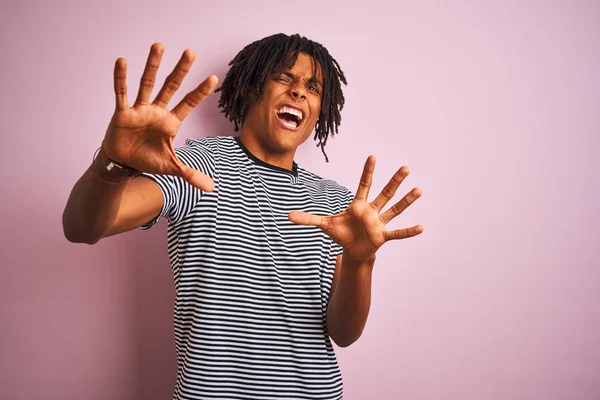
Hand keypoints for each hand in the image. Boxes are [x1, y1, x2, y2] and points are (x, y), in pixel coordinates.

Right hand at [102, 43, 217, 190]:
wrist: (123, 164)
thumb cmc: (148, 161)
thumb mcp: (172, 167)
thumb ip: (191, 174)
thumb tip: (212, 189)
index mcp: (171, 122)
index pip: (189, 103)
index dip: (201, 92)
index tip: (214, 78)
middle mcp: (157, 111)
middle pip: (171, 86)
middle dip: (181, 70)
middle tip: (191, 52)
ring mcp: (140, 109)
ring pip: (148, 83)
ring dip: (152, 65)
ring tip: (159, 45)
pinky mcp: (122, 112)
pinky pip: (122, 93)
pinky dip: (121, 78)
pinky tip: (122, 60)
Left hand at [288, 156, 422, 261]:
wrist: (352, 250)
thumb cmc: (341, 233)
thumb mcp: (324, 225)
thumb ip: (308, 219)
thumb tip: (287, 216)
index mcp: (358, 205)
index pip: (364, 184)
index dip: (367, 171)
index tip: (372, 156)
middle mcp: (372, 211)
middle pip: (384, 193)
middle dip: (394, 181)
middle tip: (405, 167)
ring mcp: (379, 223)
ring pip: (394, 210)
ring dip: (406, 201)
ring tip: (418, 190)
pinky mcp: (382, 237)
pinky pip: (397, 233)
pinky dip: (408, 232)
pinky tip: (421, 227)